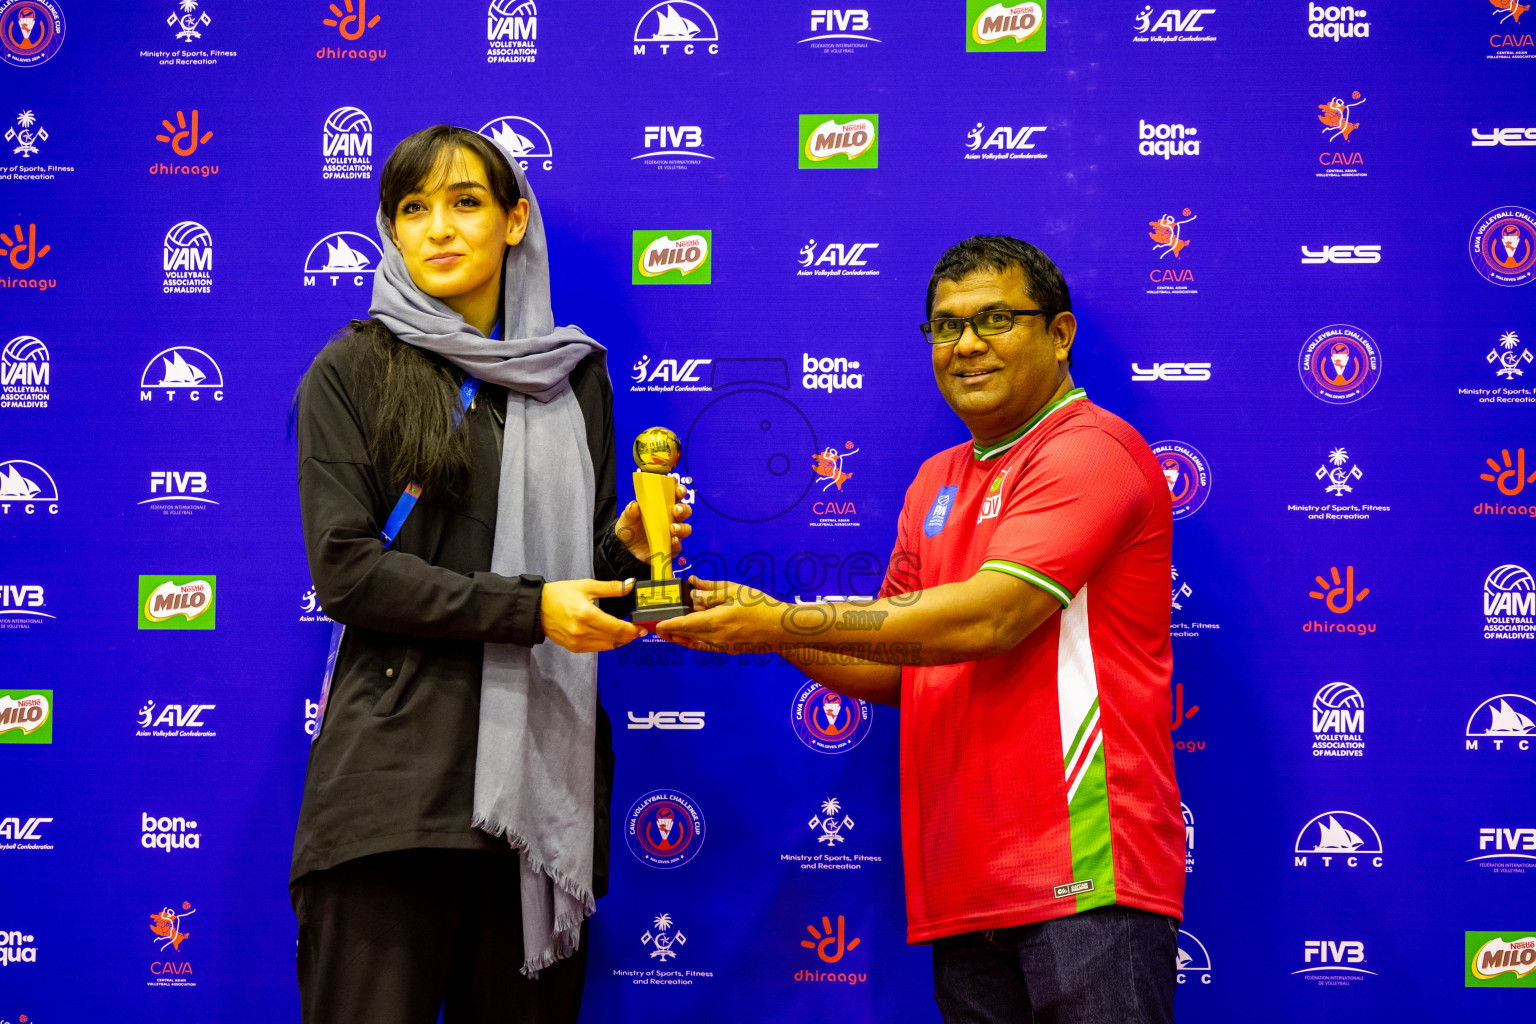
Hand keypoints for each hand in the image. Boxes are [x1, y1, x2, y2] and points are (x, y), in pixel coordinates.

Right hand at [540, 578, 644, 652]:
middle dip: (630, 636)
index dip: (633, 629)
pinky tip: (613, 637)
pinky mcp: (573, 648)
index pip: (616, 628)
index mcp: (586, 615)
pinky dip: (607, 644)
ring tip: (629, 634)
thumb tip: (630, 585)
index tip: (642, 627)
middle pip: (614, 639)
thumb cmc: (559, 595)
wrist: (536, 608)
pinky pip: (597, 649)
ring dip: (620, 641)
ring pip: (607, 646)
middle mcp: (582, 631)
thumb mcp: (586, 586)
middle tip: (640, 630)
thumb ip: (610, 587)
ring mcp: (577, 642)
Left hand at [615, 479, 692, 564]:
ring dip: (682, 527)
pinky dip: (676, 543)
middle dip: (683, 509)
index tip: (678, 489)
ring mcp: (672, 533)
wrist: (625, 549)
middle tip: (676, 509)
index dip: (679, 490)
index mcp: (662, 506)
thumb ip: (630, 511)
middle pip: (685, 510)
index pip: (675, 494)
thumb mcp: (627, 518)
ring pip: (686, 528)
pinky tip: (672, 541)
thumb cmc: (629, 528)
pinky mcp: (670, 548)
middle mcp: (670, 518)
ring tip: (672, 528)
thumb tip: (634, 504)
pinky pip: (678, 546)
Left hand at [653, 577, 780, 651]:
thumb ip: (711, 590)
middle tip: (655, 628)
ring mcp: (722, 646)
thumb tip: (693, 586)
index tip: (656, 625)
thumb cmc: (761, 607)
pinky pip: (705, 647)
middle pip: (686, 636)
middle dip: (670, 632)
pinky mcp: (728, 650)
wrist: (781, 629)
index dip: (668, 625)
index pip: (685, 624)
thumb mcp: (736, 591)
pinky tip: (689, 638)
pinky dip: (693, 642)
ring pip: (694, 643)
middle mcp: (716, 638)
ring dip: (680, 638)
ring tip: (668, 634)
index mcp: (716, 621)